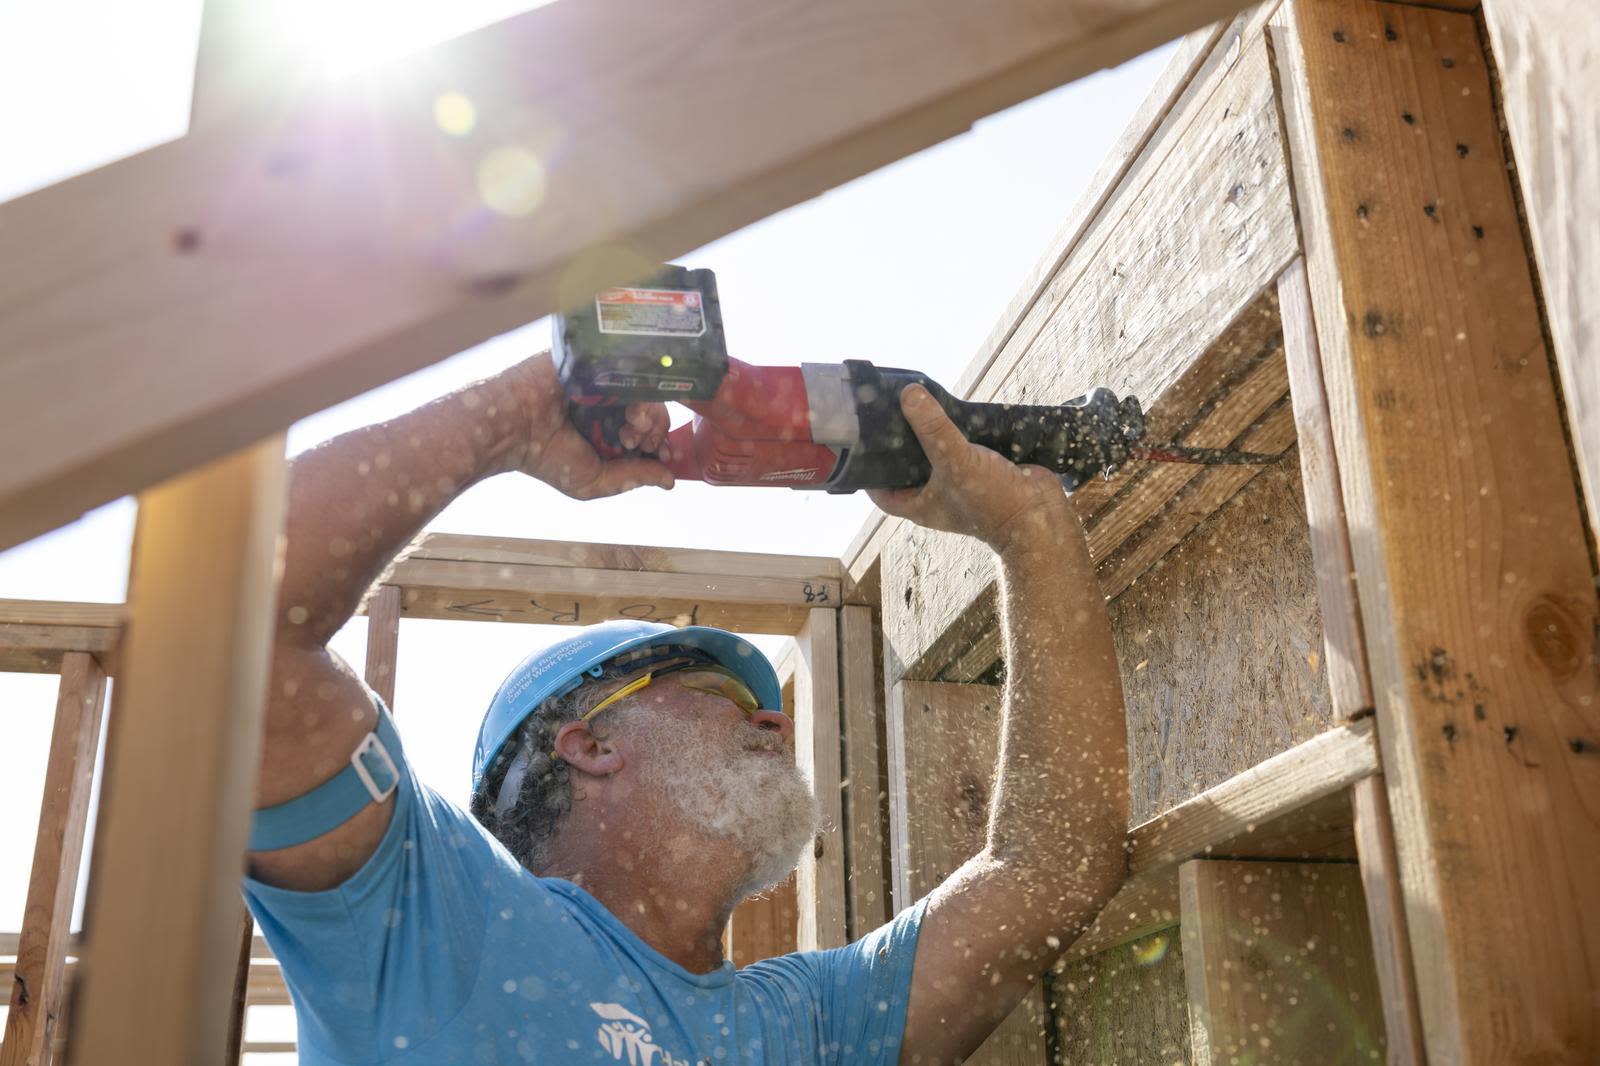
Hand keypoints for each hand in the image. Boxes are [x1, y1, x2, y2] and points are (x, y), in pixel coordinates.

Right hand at [503, 353, 674, 498]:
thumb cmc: (546, 457)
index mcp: (610, 424)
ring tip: (630, 428)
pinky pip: (633, 366)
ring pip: (648, 388)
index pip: (651, 427)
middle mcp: (611, 399)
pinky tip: (629, 411)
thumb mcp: (595, 481)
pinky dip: (640, 391)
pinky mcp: (598, 356)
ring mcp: (606, 376)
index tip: (663, 455)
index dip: (662, 441)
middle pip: (656, 407)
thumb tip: (670, 482)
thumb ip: (634, 478)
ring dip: (649, 414)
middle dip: (657, 430)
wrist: (512, 427)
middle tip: (638, 442)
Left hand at [867, 385, 1069, 553]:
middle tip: (891, 415)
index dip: (870, 475)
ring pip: (940, 456)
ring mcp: (962, 483)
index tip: (863, 449)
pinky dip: (962, 433)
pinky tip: (956, 410)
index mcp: (921, 505)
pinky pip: (966, 449)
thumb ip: (932, 428)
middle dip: (903, 445)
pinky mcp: (984, 470)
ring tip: (920, 406)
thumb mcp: (955, 461)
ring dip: (933, 435)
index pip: (883, 494)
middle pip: (910, 469)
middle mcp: (938, 495)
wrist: (1040, 514)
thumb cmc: (992, 502)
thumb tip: (909, 395)